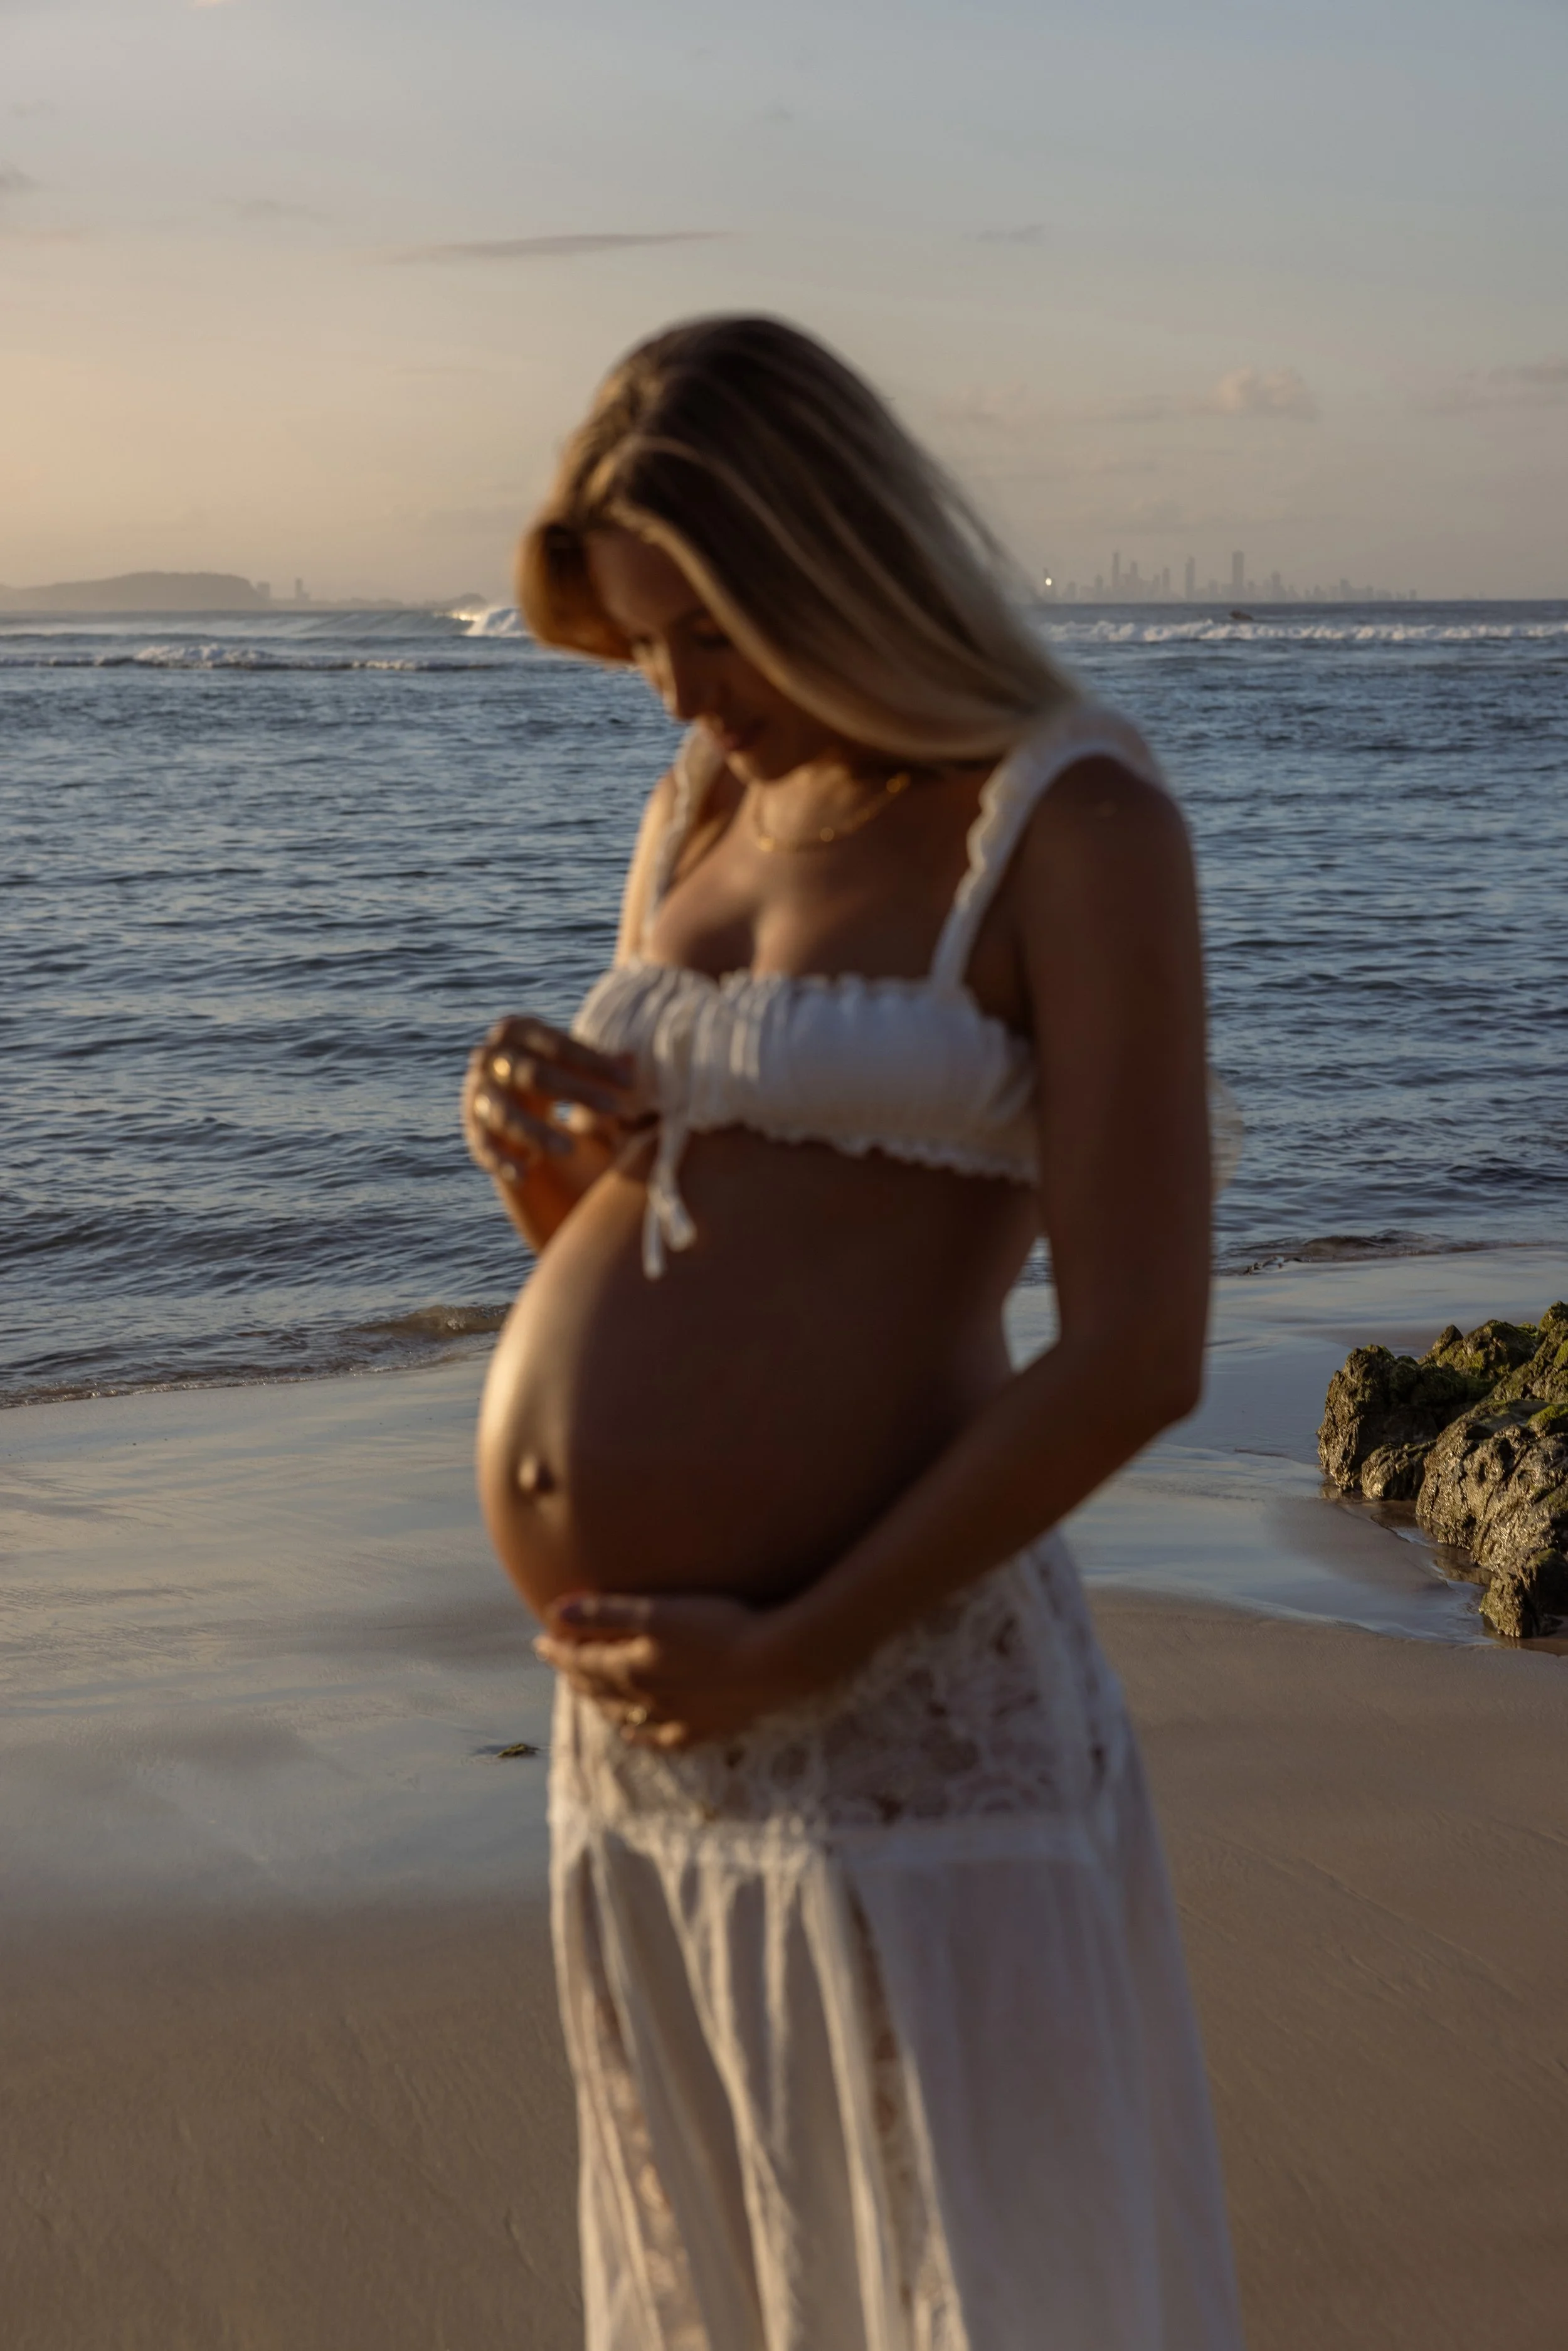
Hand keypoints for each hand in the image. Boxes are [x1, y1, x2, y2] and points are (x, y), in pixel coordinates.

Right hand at [463, 1015, 643, 1242]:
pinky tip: (523, 1175)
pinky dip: (502, 1161)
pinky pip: (485, 1147)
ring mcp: (480, 1096)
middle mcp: (492, 1060)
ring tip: (570, 1149)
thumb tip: (632, 1058)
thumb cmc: (567, 1088)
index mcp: (521, 1034)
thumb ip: (606, 1072)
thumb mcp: (589, 1081)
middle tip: (615, 1108)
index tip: (629, 1082)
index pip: (556, 1045)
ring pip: (504, 1113)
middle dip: (573, 1090)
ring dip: (536, 1131)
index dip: (592, 1062)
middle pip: (529, 1073)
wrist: (529, 1123)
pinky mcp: (476, 1132)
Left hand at [535, 1591, 822, 1747]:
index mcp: (630, 1668)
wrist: (775, 1660)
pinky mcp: (703, 1727)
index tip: (541, 1641)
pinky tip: (632, 1734)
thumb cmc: (717, 1624)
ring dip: (600, 1703)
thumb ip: (605, 1612)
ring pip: (623, 1714)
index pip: (581, 1661)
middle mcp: (645, 1698)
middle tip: (560, 1661)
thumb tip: (555, 1613)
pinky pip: (661, 1739)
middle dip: (574, 1674)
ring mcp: (674, 1717)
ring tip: (586, 1694)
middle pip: (598, 1689)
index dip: (559, 1650)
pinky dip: (641, 1736)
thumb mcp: (656, 1611)